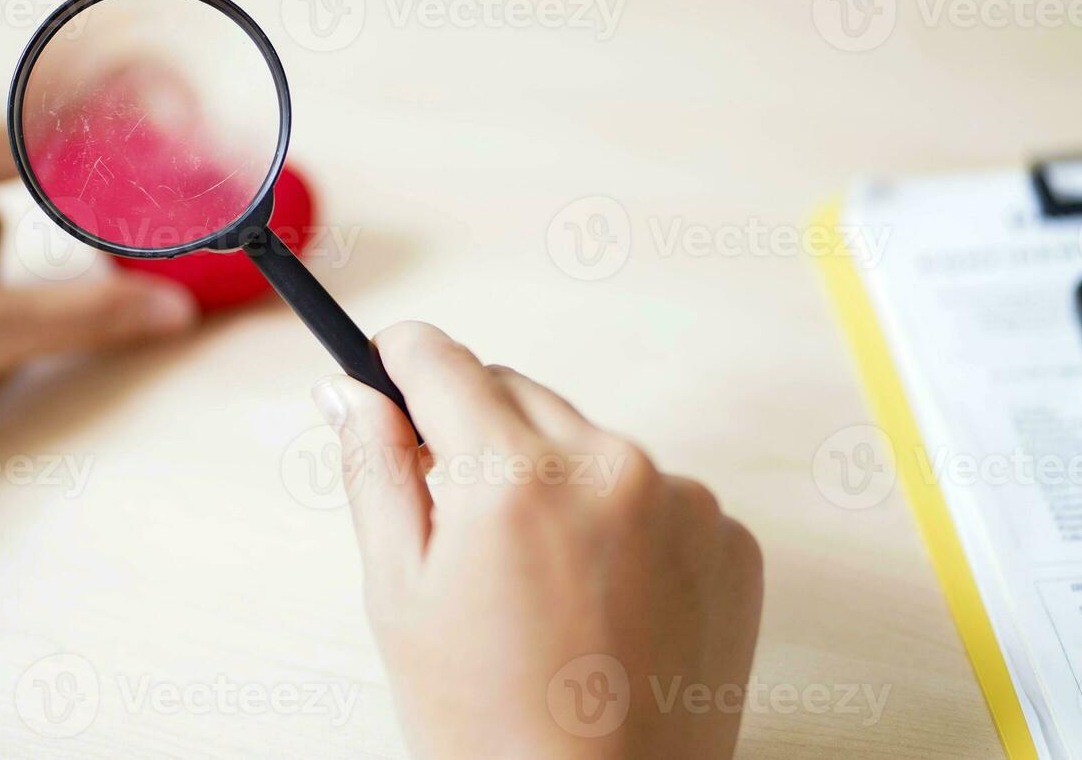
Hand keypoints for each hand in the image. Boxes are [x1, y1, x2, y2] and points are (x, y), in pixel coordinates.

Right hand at [311, 322, 762, 759]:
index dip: (400, 361)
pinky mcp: (729, 536)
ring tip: (537, 577)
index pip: (441, 360)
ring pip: (583, 438)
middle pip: (514, 390)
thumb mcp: (399, 593)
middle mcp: (609, 466)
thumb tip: (352, 389)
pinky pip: (652, 487)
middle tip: (458, 518)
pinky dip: (618, 517)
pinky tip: (599, 592)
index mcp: (512, 478)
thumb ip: (374, 469)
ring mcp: (683, 500)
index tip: (387, 372)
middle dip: (474, 433)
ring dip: (549, 474)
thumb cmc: (485, 722)